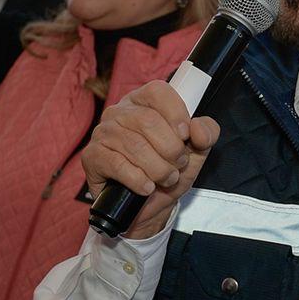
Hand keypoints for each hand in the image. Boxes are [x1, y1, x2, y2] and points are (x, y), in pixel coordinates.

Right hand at [81, 81, 219, 239]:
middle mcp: (120, 112)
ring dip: (158, 168)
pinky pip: (117, 164)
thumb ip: (206, 133)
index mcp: (144, 102)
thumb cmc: (169, 171)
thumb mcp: (196, 151)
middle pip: (147, 121)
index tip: (185, 136)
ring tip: (166, 179)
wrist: (149, 207)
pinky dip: (138, 179)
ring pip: (134, 145)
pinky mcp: (92, 156)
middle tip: (178, 165)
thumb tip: (197, 128)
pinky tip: (147, 187)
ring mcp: (103, 133)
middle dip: (171, 149)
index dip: (175, 113)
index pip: (158, 92)